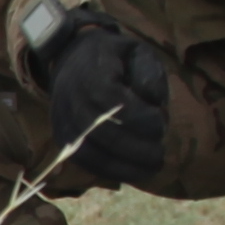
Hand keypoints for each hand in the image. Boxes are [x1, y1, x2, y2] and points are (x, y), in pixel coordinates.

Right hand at [32, 12, 172, 186]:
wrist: (73, 60)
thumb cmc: (114, 58)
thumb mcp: (137, 52)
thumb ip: (149, 73)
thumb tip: (154, 101)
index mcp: (90, 73)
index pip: (113, 102)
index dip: (140, 117)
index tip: (162, 121)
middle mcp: (70, 100)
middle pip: (102, 133)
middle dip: (137, 148)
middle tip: (161, 153)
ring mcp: (62, 121)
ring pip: (91, 154)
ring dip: (125, 166)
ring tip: (152, 166)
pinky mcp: (62, 138)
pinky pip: (84, 162)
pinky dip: (111, 171)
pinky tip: (134, 171)